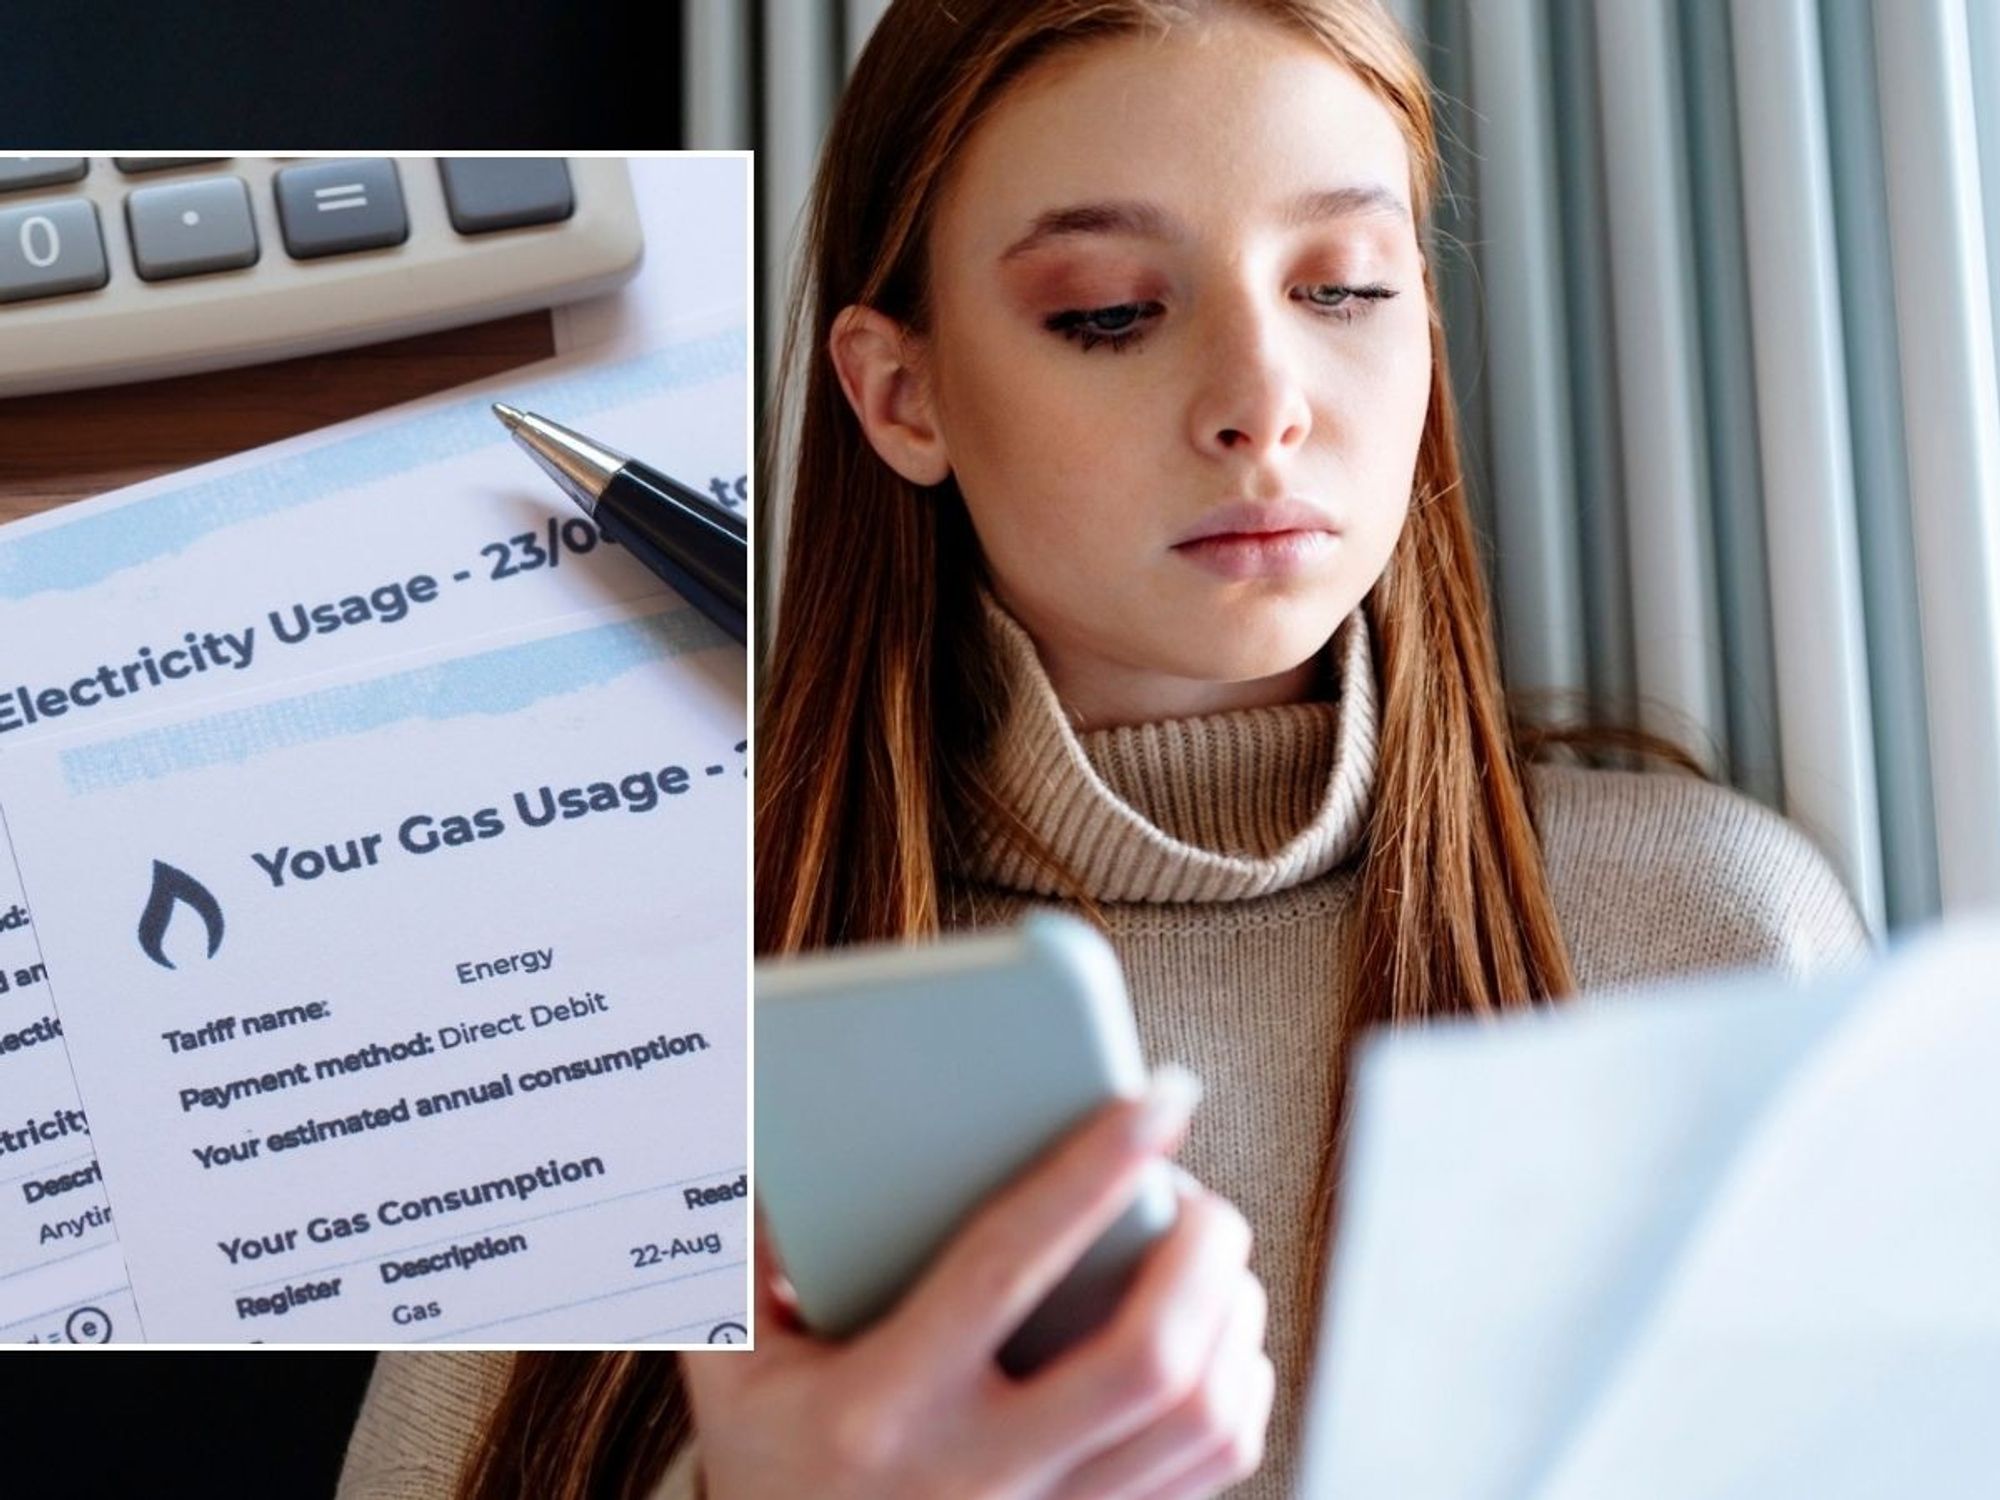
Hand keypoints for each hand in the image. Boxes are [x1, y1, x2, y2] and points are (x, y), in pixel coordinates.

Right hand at [683, 1069, 1273, 1498]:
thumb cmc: (771, 1467)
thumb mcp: (734, 1367)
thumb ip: (751, 1254)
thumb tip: (789, 1131)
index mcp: (883, 1408)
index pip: (1008, 1265)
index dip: (1093, 1170)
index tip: (1158, 1101)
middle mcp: (977, 1476)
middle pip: (1148, 1360)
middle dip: (1204, 1256)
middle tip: (1205, 1199)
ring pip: (1200, 1420)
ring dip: (1234, 1320)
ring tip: (1214, 1261)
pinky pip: (1209, 1471)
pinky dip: (1239, 1390)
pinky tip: (1219, 1341)